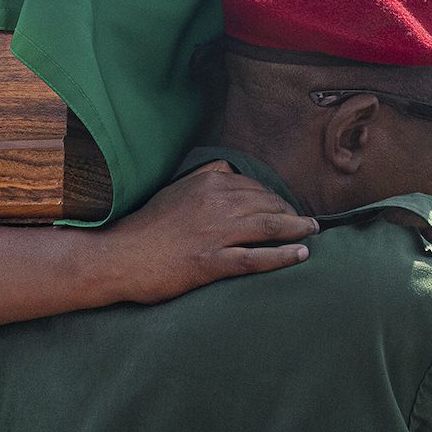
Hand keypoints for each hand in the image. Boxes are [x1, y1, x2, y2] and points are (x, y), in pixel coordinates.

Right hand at [104, 160, 316, 303]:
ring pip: (269, 227)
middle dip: (290, 212)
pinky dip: (283, 256)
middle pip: (267, 205)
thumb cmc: (145, 227)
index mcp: (207, 184)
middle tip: (305, 221)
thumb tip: (228, 169)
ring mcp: (216, 234)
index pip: (253, 187)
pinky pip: (257, 258)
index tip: (285, 207)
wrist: (119, 257)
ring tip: (312, 232)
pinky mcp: (212, 262)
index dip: (274, 198)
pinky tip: (301, 255)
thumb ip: (203, 177)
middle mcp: (216, 204)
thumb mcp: (174, 190)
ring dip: (297, 229)